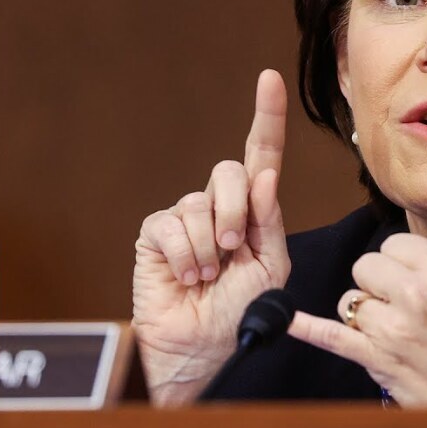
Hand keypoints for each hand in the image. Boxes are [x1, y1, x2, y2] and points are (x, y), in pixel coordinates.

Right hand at [132, 69, 290, 405]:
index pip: (261, 156)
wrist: (204, 348)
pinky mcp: (155, 234)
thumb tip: (265, 175)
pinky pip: (170, 225)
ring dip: (209, 248)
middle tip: (233, 251)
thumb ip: (269, 220)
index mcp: (253, 210)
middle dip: (236, 211)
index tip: (269, 79)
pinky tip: (186, 277)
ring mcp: (185, 218)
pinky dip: (184, 255)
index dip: (266, 117)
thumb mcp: (271, 267)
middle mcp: (219, 206)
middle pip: (228, 171)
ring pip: (199, 204)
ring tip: (207, 277)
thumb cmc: (241, 311)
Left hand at [287, 233, 426, 408]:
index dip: (396, 262)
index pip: (393, 243)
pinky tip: (284, 318)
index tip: (406, 277)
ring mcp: (393, 327)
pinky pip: (331, 336)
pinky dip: (306, 327)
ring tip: (392, 331)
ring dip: (363, 313)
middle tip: (397, 305)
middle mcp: (416, 293)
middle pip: (365, 266)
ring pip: (350, 300)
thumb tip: (391, 257)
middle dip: (375, 283)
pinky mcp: (377, 358)